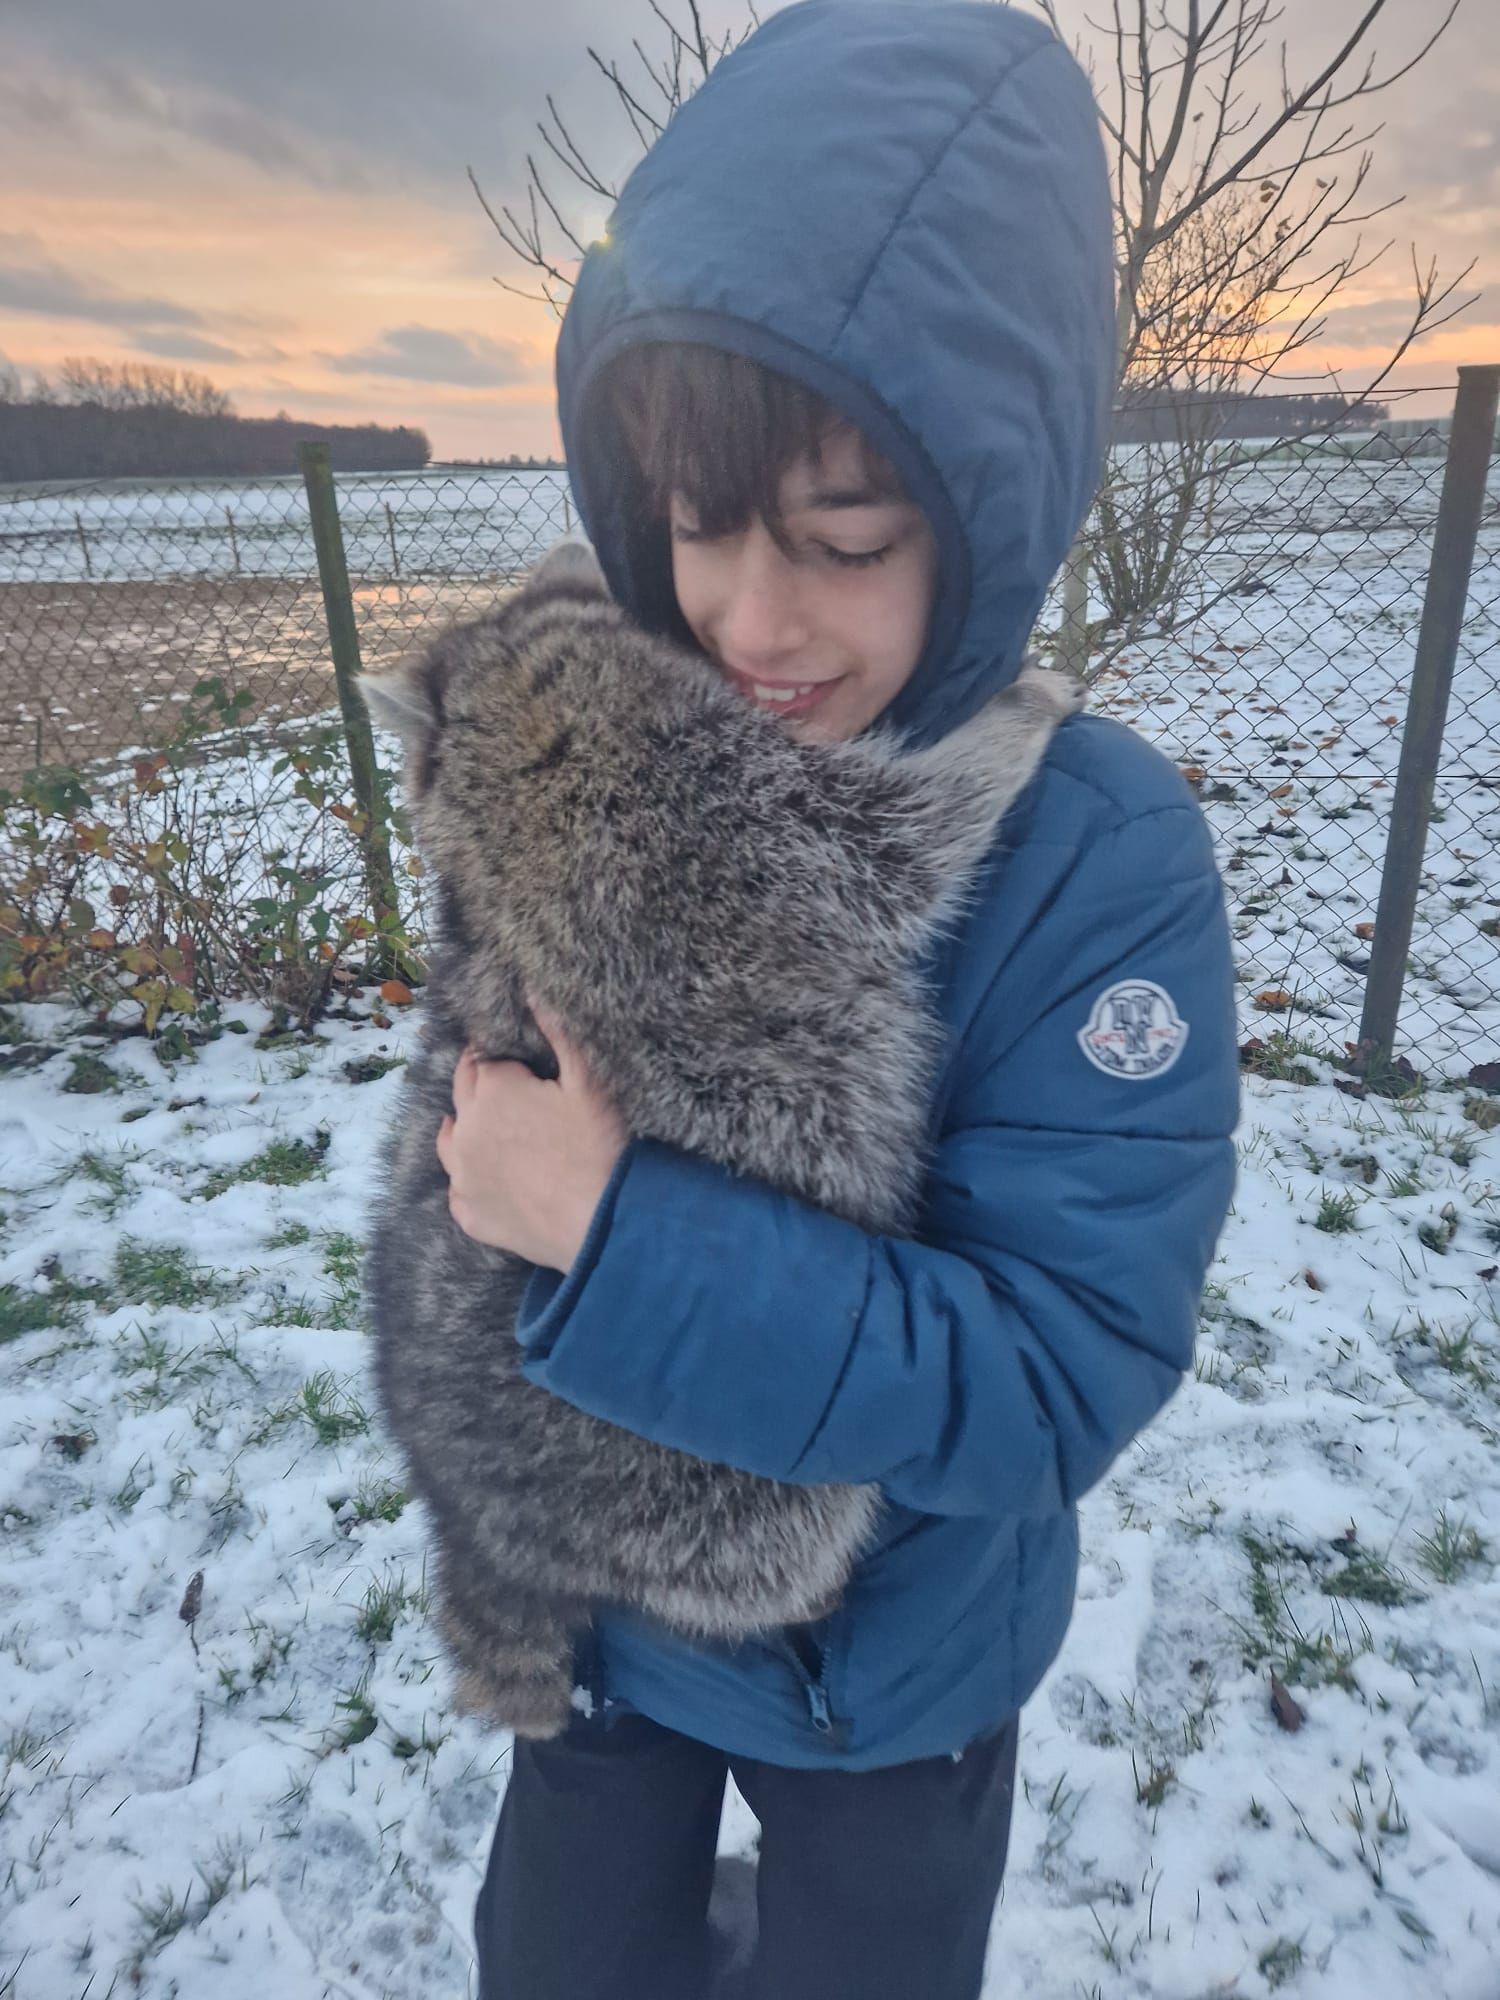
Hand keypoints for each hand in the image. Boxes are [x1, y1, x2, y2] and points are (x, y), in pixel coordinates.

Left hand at [436, 1004, 627, 1271]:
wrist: (604, 1225)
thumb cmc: (601, 1148)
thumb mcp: (590, 1083)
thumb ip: (559, 1032)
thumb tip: (532, 990)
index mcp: (493, 1089)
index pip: (483, 1060)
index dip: (504, 1061)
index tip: (522, 1067)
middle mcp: (466, 1128)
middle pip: (463, 1093)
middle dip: (481, 1086)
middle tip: (512, 1095)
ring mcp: (463, 1174)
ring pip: (449, 1139)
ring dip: (464, 1129)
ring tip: (489, 1132)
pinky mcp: (469, 1215)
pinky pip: (459, 1189)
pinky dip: (472, 1180)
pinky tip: (492, 1180)